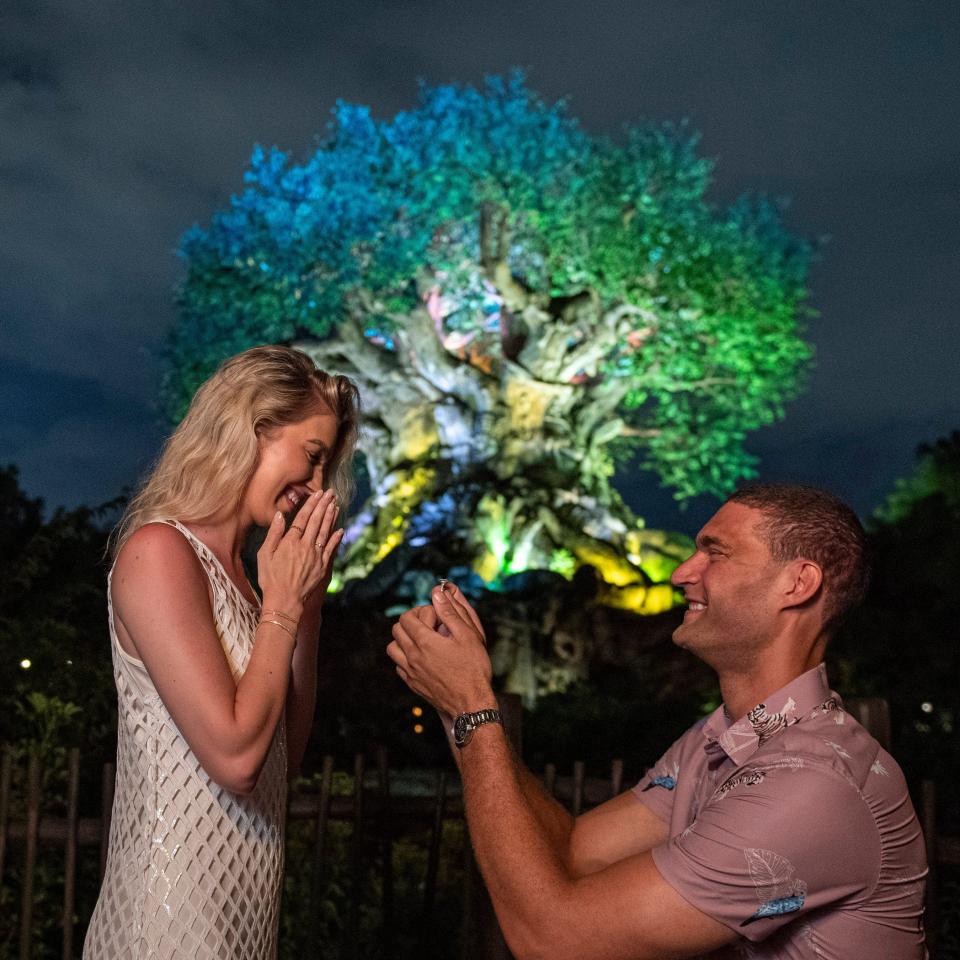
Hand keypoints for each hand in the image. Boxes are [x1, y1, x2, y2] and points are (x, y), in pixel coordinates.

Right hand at [257, 490, 343, 614]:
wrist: (284, 601)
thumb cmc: (270, 578)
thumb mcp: (264, 555)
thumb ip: (273, 534)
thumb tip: (279, 515)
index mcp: (290, 542)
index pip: (303, 518)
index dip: (311, 504)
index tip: (318, 493)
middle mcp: (305, 546)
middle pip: (316, 521)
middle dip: (324, 505)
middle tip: (331, 493)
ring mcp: (316, 556)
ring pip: (325, 531)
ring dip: (331, 517)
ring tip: (335, 504)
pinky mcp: (322, 566)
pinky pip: (331, 548)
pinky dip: (336, 538)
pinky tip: (340, 529)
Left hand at [387, 582, 492, 717]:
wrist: (471, 704)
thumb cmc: (474, 669)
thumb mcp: (468, 635)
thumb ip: (450, 612)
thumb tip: (437, 594)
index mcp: (425, 641)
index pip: (407, 617)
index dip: (421, 611)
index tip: (436, 616)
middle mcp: (412, 656)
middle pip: (397, 629)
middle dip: (411, 622)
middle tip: (430, 625)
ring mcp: (410, 671)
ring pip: (392, 647)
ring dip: (404, 639)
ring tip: (422, 640)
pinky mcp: (412, 684)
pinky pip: (398, 665)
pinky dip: (405, 657)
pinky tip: (422, 657)